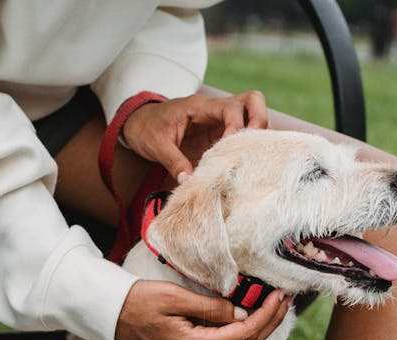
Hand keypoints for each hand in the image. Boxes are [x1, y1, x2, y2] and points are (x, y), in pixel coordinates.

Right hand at [114, 279, 290, 339]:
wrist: (112, 316)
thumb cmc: (140, 301)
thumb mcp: (177, 297)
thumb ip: (213, 308)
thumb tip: (242, 314)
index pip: (245, 334)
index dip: (267, 315)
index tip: (280, 296)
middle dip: (270, 323)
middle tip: (284, 301)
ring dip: (257, 337)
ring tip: (269, 314)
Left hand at [121, 91, 268, 181]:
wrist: (137, 124)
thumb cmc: (146, 129)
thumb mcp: (156, 145)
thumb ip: (173, 162)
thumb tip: (189, 181)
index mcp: (199, 107)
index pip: (231, 108)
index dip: (238, 127)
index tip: (230, 148)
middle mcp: (214, 110)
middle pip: (252, 101)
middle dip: (259, 121)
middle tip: (252, 145)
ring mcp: (220, 121)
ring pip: (253, 116)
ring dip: (257, 134)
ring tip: (250, 157)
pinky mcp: (220, 134)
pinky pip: (243, 133)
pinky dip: (249, 145)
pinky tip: (242, 163)